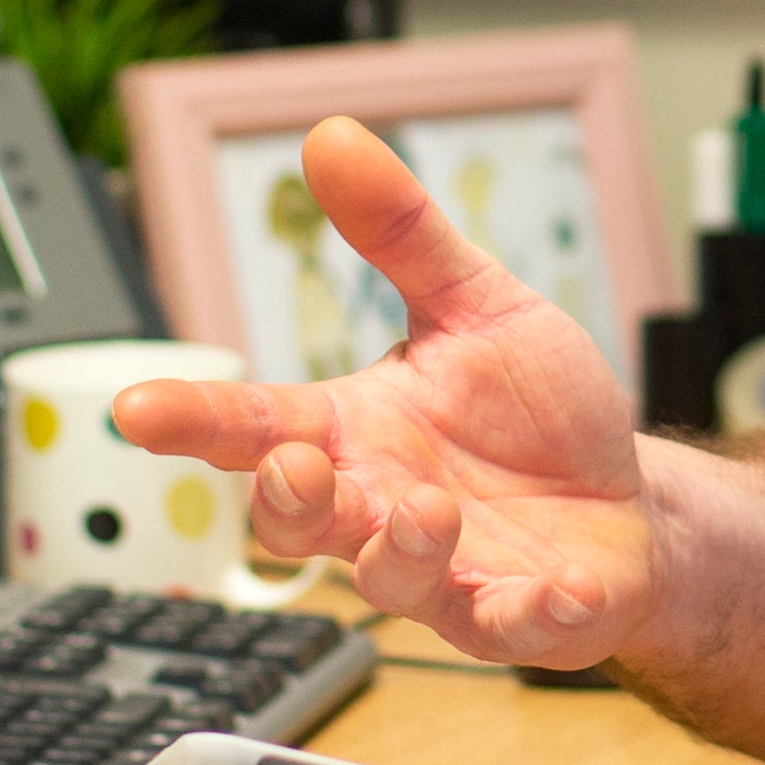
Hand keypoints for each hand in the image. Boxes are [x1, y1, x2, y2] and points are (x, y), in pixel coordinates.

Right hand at [111, 117, 654, 665]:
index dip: (195, 420)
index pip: (255, 426)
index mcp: (357, 433)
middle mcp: (383, 509)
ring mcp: (447, 572)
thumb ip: (403, 233)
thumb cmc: (537, 414)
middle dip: (286, 502)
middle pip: (297, 523)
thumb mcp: (478, 304)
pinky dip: (531, 613)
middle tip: (298, 466)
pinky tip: (555, 591)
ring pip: (390, 581)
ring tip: (433, 509)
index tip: (137, 408)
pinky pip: (513, 626)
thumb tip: (332, 137)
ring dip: (402, 550)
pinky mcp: (522, 612)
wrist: (627, 499)